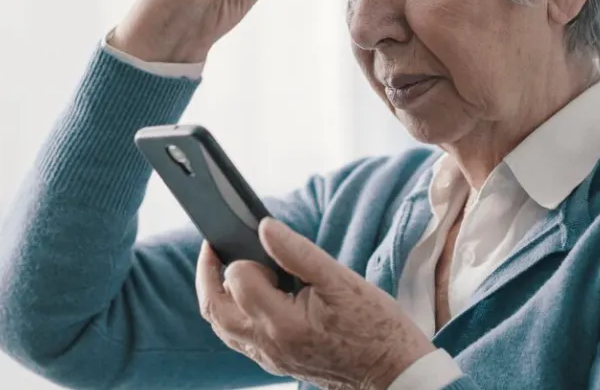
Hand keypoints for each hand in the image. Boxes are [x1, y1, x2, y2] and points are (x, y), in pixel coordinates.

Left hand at [196, 218, 436, 389]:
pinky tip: (249, 296)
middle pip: (214, 309)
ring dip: (217, 296)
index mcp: (282, 323)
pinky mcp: (275, 364)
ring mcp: (269, 358)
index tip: (259, 241)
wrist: (392, 372)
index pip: (238, 280)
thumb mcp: (341, 280)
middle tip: (214, 247)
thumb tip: (264, 227)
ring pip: (222, 328)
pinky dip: (232, 315)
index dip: (245, 257)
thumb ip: (298, 252)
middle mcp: (268, 345)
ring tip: (227, 267)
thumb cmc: (374, 326)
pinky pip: (238, 340)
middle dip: (207, 275)